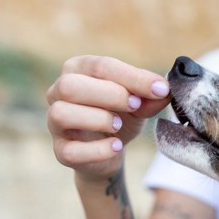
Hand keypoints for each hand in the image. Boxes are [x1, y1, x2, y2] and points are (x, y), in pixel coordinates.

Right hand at [46, 55, 170, 179]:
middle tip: (135, 105)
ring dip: (96, 119)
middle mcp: (59, 92)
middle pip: (70, 86)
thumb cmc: (121, 117)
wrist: (111, 152)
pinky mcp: (60, 151)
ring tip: (119, 125)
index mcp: (78, 70)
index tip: (159, 89)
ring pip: (61, 114)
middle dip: (109, 94)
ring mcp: (54, 123)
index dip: (132, 77)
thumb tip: (164, 90)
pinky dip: (97, 149)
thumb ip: (149, 97)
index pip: (100, 66)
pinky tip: (116, 146)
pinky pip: (70, 151)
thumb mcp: (139, 104)